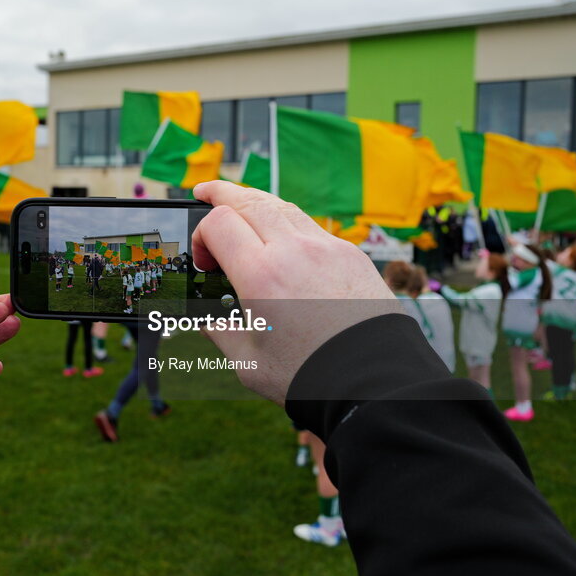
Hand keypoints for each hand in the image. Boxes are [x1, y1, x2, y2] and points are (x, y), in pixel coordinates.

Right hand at [191, 181, 399, 404]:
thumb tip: (206, 321)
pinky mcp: (350, 254)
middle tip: (204, 192)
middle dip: (221, 194)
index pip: (219, 222)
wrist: (374, 383)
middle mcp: (293, 251)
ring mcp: (326, 248)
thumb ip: (221, 333)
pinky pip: (311, 225)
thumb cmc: (310, 377)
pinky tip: (281, 233)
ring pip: (282, 206)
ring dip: (255, 202)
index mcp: (261, 276)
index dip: (201, 235)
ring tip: (240, 204)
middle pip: (249, 200)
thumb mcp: (249, 363)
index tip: (203, 263)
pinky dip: (288, 221)